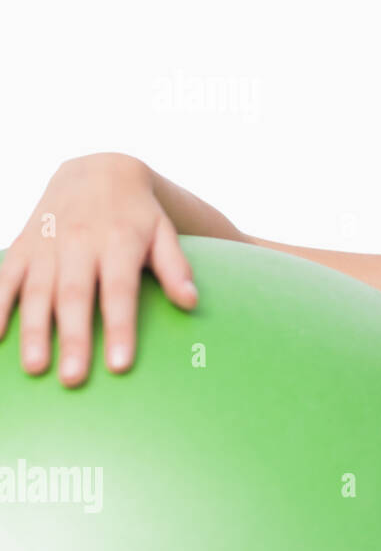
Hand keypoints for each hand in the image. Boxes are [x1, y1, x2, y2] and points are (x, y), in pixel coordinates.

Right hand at [0, 152, 198, 386]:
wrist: (97, 171)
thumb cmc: (138, 214)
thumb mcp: (164, 233)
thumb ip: (176, 268)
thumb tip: (191, 302)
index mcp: (120, 242)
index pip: (120, 291)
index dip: (120, 328)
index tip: (121, 365)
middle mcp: (80, 243)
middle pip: (75, 296)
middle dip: (74, 338)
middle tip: (73, 379)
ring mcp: (47, 245)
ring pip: (37, 291)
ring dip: (33, 330)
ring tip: (36, 368)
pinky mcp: (22, 246)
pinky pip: (4, 278)